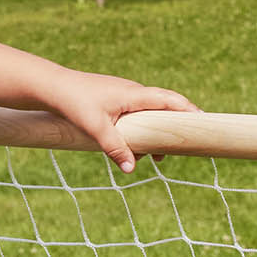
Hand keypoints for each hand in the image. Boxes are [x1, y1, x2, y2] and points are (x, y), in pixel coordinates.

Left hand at [46, 71, 197, 172]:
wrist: (52, 86)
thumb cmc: (74, 102)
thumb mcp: (96, 128)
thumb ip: (115, 148)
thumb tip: (130, 170)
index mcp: (134, 94)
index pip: (170, 100)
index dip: (189, 110)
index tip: (204, 122)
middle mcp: (133, 92)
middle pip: (165, 107)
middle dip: (176, 125)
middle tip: (188, 143)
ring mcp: (125, 95)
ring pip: (149, 113)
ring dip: (156, 132)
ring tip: (157, 156)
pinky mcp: (115, 100)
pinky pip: (137, 114)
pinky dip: (142, 130)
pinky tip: (134, 149)